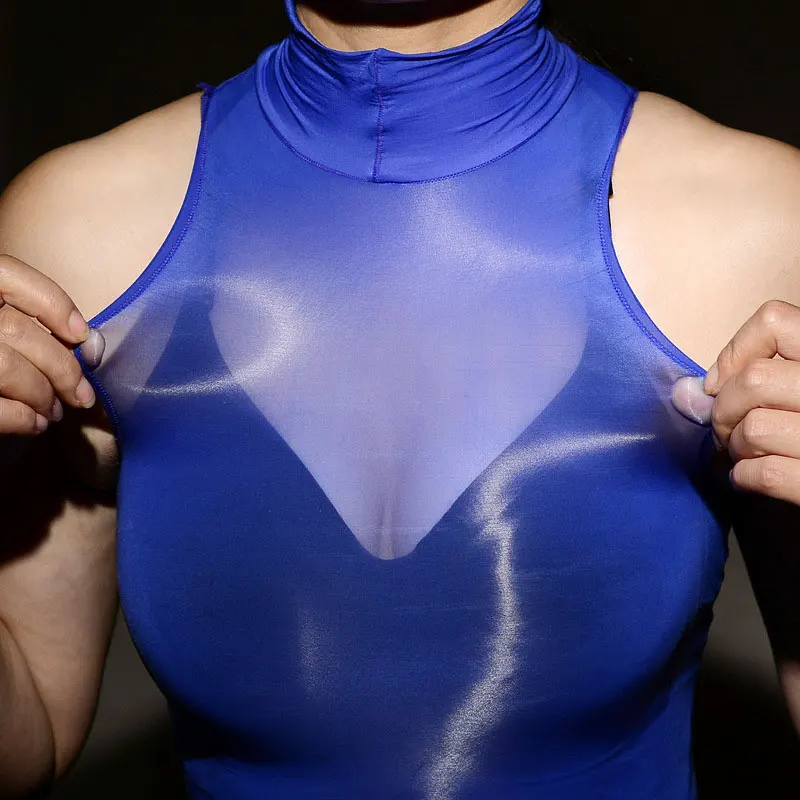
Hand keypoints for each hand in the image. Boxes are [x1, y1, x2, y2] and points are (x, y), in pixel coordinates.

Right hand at [0, 254, 96, 434]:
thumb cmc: (4, 354)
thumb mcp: (10, 331)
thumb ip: (42, 327)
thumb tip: (93, 345)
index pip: (8, 274)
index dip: (52, 303)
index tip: (82, 334)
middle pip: (16, 330)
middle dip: (62, 368)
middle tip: (81, 395)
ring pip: (6, 367)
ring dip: (42, 395)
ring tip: (54, 410)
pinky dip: (23, 418)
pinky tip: (35, 423)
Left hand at [703, 299, 799, 503]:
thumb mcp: (795, 391)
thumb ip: (748, 382)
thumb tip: (683, 392)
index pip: (774, 321)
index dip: (735, 352)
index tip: (722, 384)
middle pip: (754, 380)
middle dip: (724, 410)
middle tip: (728, 430)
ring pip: (754, 428)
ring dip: (736, 447)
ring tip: (745, 453)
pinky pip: (764, 473)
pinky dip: (743, 479)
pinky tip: (748, 479)